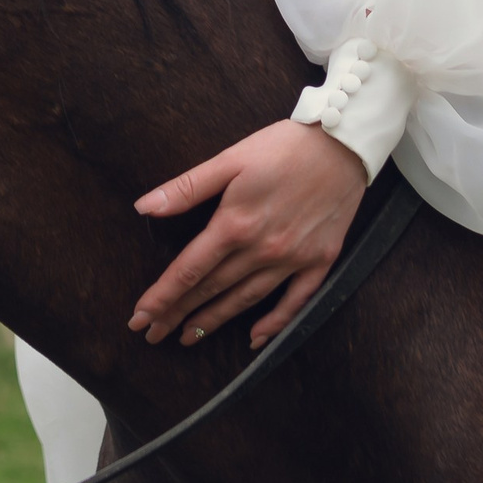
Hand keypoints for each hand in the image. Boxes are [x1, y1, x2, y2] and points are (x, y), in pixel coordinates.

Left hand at [129, 118, 366, 352]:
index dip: (162, 296)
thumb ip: (187, 187)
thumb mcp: (230, 158)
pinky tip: (254, 339)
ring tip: (189, 336)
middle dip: (178, 313)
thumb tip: (145, 207)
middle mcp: (262, 249)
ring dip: (215, 320)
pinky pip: (295, 302)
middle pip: (212, 289)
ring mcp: (293, 259)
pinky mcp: (320, 262)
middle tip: (152, 334)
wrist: (343, 143)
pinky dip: (274, 324)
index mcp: (235, 224)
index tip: (140, 318)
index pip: (189, 270)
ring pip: (246, 299)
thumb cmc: (282, 146)